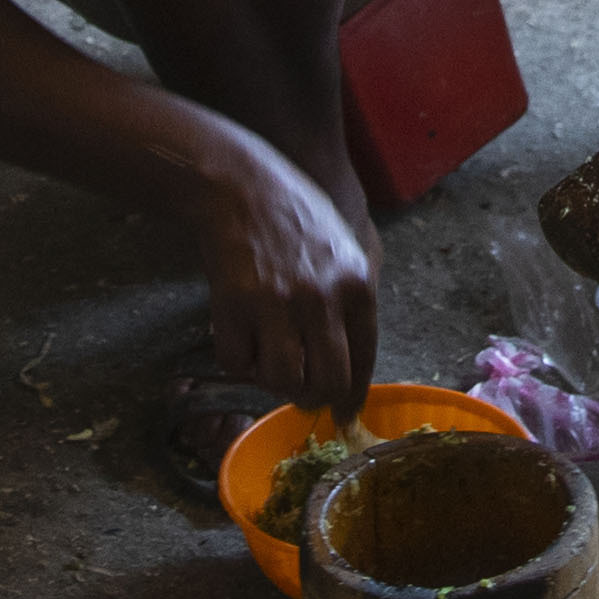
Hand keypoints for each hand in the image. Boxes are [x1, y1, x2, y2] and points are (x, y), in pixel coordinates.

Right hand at [186, 143, 380, 411]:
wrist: (239, 185)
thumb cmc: (296, 216)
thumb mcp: (345, 249)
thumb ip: (353, 302)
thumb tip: (351, 367)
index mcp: (357, 283)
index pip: (365, 361)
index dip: (353, 396)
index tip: (344, 414)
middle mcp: (322, 298)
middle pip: (328, 382)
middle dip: (316, 399)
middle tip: (304, 395)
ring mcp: (276, 303)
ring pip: (284, 382)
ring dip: (276, 385)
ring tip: (271, 367)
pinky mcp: (234, 306)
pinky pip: (238, 365)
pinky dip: (240, 366)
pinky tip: (243, 344)